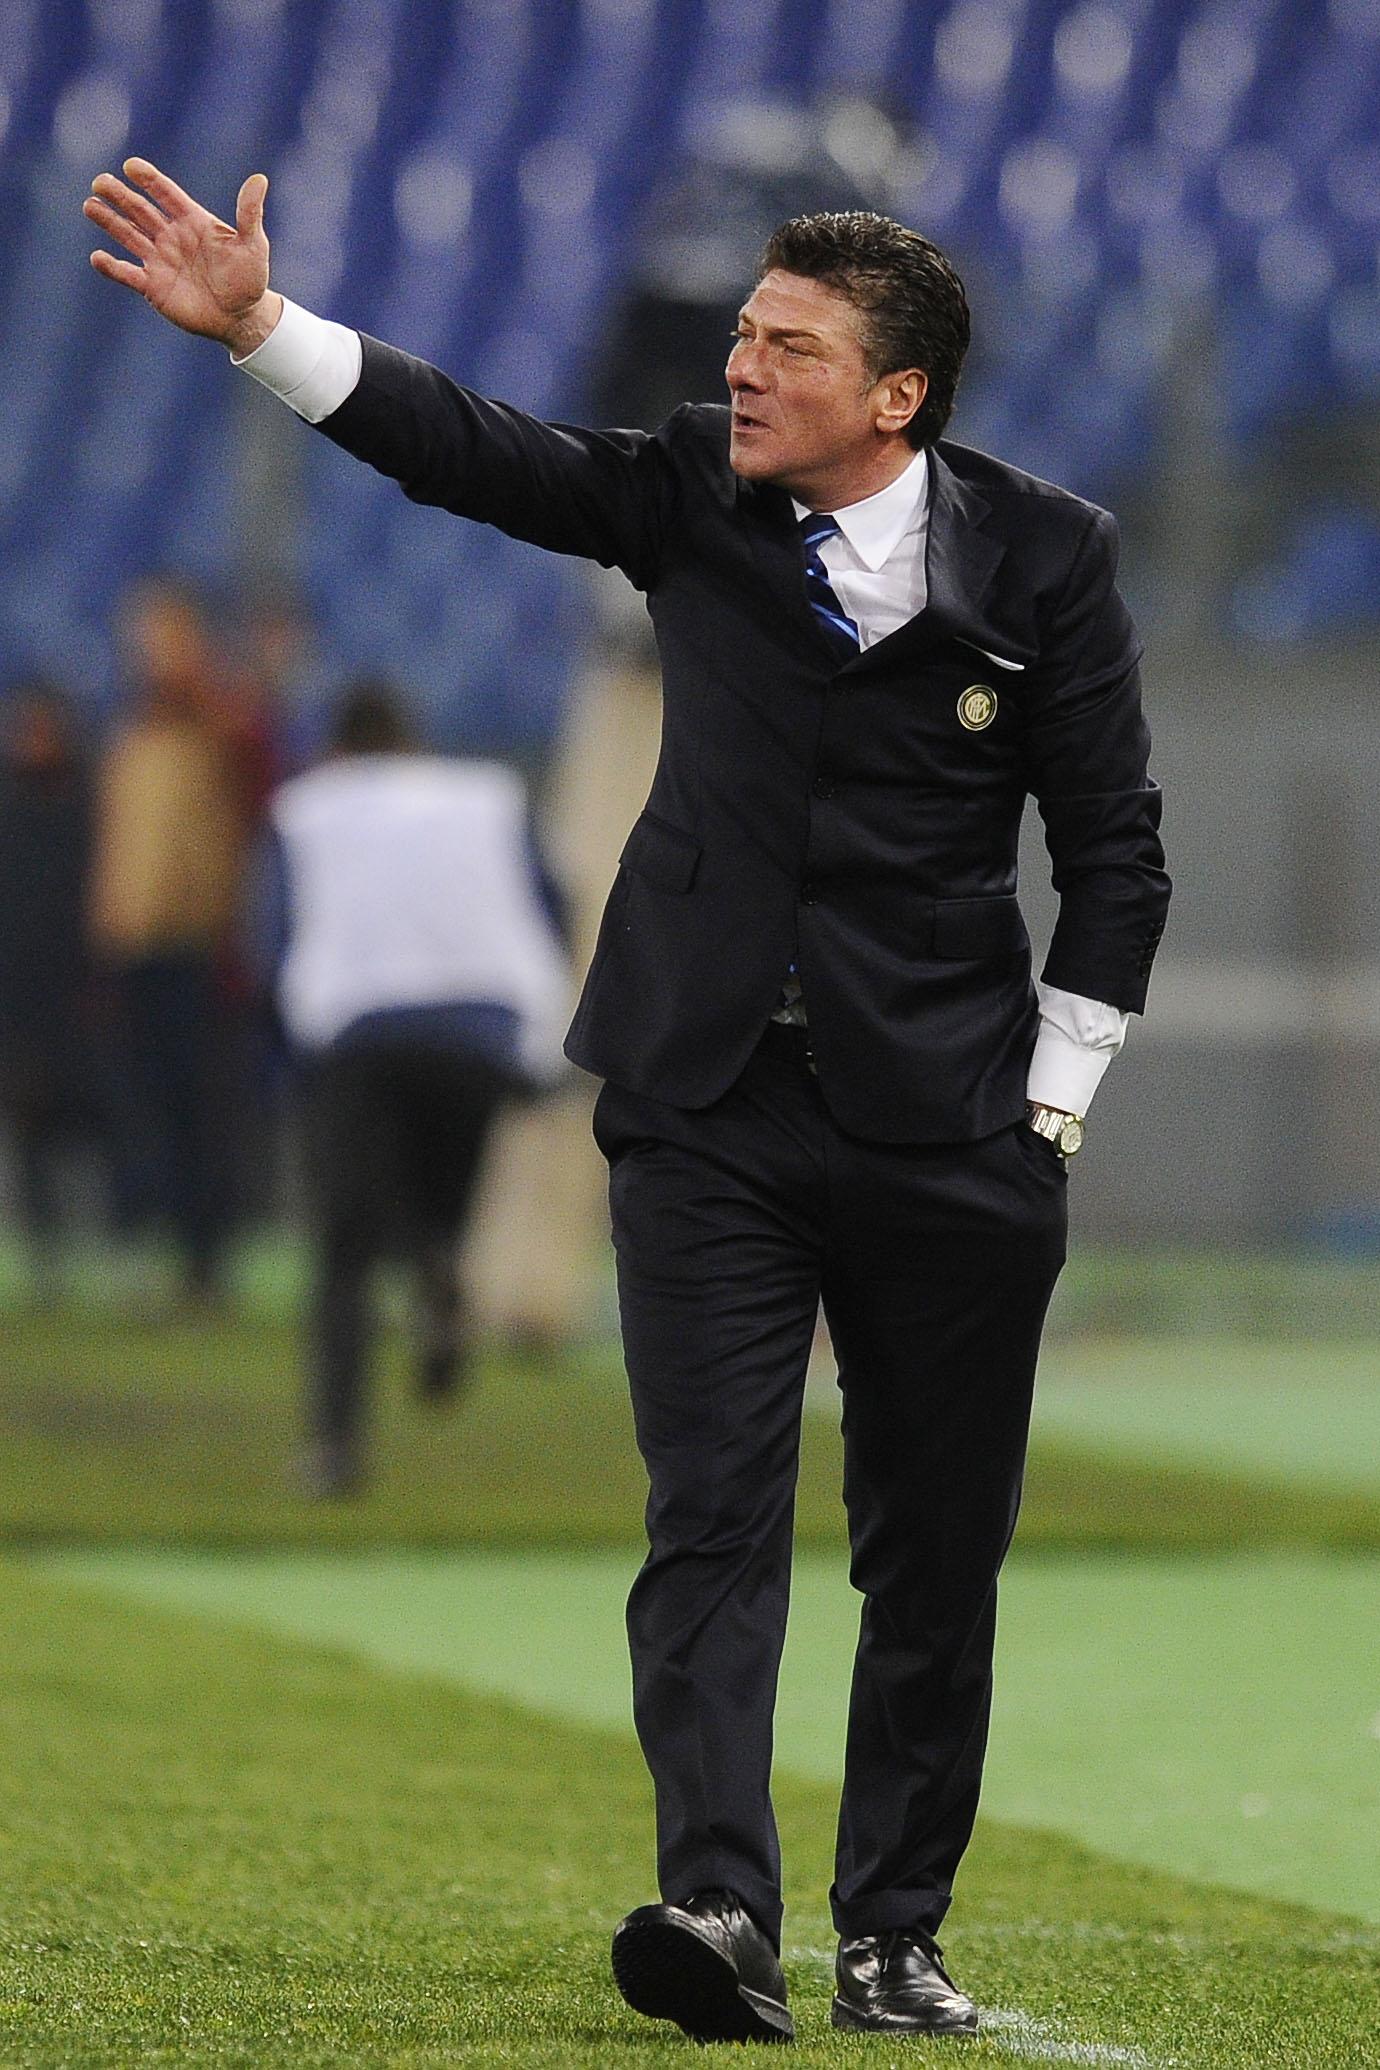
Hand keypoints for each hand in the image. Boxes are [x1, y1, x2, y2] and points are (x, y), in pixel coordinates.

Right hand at [84, 158, 281, 356]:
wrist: (242, 318)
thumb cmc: (250, 279)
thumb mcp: (253, 244)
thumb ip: (249, 213)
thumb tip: (259, 178)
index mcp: (192, 220)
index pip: (166, 194)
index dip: (149, 179)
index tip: (131, 166)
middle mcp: (171, 236)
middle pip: (139, 210)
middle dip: (120, 196)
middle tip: (99, 182)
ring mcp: (159, 260)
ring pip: (128, 236)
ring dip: (109, 221)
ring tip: (89, 206)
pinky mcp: (153, 286)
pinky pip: (127, 274)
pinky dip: (112, 267)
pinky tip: (97, 258)